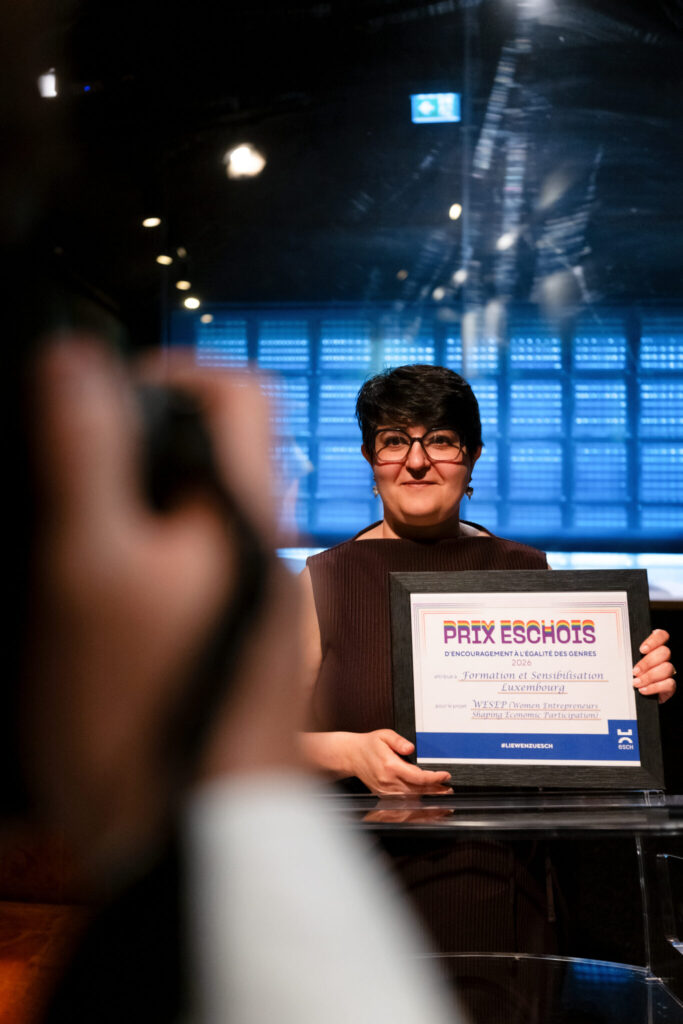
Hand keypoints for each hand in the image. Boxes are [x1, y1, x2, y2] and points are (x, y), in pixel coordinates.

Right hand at [24, 339, 304, 872]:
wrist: (195, 841)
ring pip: (200, 522)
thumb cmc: (144, 712)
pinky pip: (196, 580)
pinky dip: (150, 573)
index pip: (238, 396)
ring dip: (140, 517)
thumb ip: (85, 456)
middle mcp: (264, 555)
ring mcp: (256, 605)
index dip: (173, 373)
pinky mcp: (239, 649)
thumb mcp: (89, 567)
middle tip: (75, 477)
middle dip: (143, 452)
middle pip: (217, 459)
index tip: (107, 394)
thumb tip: (76, 363)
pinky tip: (107, 615)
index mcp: (241, 516)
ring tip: (79, 552)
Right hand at [348, 730, 452, 795]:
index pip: (418, 777)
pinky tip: (425, 800)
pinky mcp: (383, 795)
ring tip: (441, 795)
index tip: (445, 776)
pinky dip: (416, 802)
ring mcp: (386, 790)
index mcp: (390, 766)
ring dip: (427, 798)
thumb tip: (410, 748)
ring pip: (411, 798)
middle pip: (418, 790)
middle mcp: (388, 781)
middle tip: (448, 789)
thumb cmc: (368, 745)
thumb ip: (399, 740)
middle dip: (435, 791)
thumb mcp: (384, 734)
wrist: (351, 755)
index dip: (434, 778)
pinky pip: (403, 801)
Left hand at [633, 629, 675, 703]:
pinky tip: (643, 689)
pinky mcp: (669, 686)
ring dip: (650, 676)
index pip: (661, 636)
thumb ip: (627, 656)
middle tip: (635, 671)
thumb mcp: (626, 663)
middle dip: (648, 662)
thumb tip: (619, 654)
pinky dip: (654, 687)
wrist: (633, 696)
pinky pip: (669, 684)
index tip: (642, 649)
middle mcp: (663, 658)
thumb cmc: (628, 675)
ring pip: (667, 668)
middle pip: (664, 652)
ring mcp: (668, 672)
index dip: (654, 640)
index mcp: (653, 648)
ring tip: (636, 682)